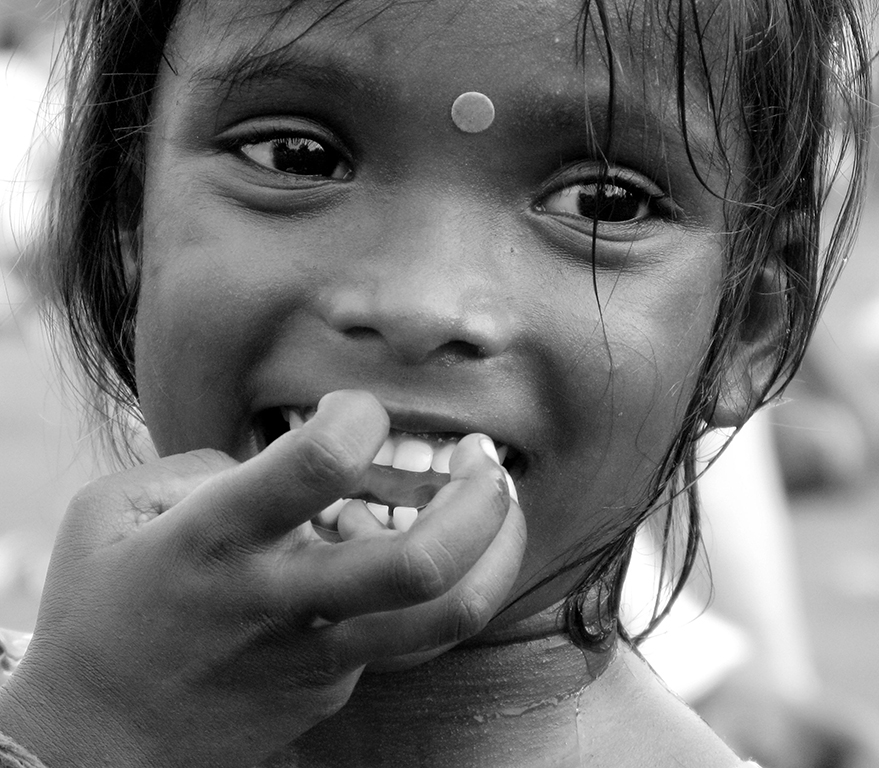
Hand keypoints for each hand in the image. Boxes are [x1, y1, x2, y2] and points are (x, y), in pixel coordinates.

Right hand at [0, 390, 525, 767]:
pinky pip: (407, 633)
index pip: (318, 464)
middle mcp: (276, 600)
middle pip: (417, 561)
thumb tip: (299, 460)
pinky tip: (425, 551)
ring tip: (503, 505)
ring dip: (497, 552)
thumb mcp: (116, 510)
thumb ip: (208, 468)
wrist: (95, 743)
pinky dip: (437, 584)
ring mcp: (314, 656)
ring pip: (442, 617)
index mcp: (214, 539)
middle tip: (485, 459)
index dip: (357, 417)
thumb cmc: (103, 608)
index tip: (355, 410)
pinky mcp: (332, 688)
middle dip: (479, 500)